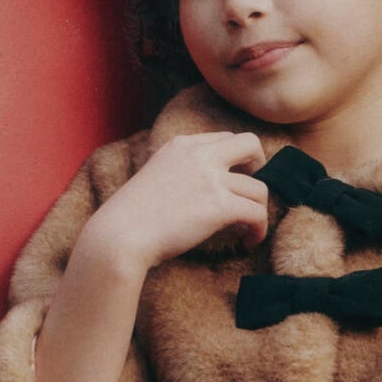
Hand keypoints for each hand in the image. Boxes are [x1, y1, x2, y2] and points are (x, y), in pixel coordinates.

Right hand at [79, 129, 271, 275]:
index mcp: (181, 145)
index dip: (236, 160)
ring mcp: (211, 178)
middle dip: (260, 167)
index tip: (234, 182)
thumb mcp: (155, 176)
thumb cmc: (132, 217)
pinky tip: (247, 241)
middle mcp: (199, 155)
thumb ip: (181, 172)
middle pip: (250, 144)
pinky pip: (258, 213)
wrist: (121, 235)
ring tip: (247, 230)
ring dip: (259, 211)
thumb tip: (200, 189)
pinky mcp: (220, 205)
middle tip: (251, 194)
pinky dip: (259, 230)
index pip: (223, 139)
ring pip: (260, 188)